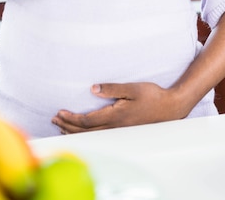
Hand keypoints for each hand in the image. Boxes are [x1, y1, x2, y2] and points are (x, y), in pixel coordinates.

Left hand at [52, 82, 179, 133]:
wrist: (170, 108)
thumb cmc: (152, 96)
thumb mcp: (132, 88)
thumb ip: (111, 88)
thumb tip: (92, 88)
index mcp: (114, 116)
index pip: (86, 121)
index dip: (71, 118)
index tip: (59, 113)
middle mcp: (114, 127)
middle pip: (85, 131)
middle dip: (68, 125)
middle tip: (54, 120)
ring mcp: (119, 131)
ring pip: (91, 135)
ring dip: (75, 131)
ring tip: (62, 127)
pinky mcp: (123, 130)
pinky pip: (99, 135)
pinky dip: (86, 133)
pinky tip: (83, 130)